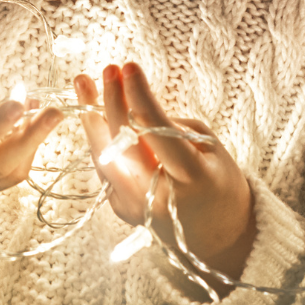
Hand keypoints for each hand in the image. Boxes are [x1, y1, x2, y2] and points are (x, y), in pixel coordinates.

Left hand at [76, 62, 254, 287]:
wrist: (218, 238)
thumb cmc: (220, 185)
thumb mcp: (211, 150)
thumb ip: (172, 129)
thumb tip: (134, 105)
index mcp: (190, 179)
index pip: (155, 131)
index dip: (139, 95)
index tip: (129, 67)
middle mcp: (157, 196)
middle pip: (123, 143)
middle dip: (112, 101)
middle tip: (108, 70)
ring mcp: (134, 207)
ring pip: (104, 154)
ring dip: (92, 117)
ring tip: (84, 84)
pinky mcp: (120, 209)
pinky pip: (105, 167)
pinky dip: (100, 139)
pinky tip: (95, 112)